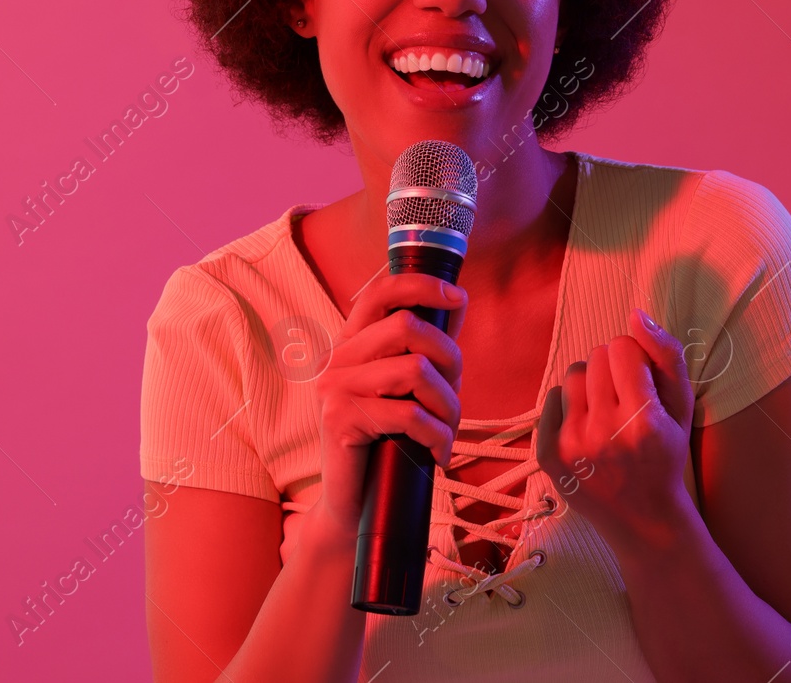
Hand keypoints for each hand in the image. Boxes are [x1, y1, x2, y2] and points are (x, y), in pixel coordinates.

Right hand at [310, 273, 465, 541]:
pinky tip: (439, 453)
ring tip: (448, 429)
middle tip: (455, 394)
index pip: (380, 291)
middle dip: (450, 359)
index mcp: (350, 342)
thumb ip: (422, 346)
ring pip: (415, 370)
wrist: (352, 505)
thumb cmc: (387, 442)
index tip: (457, 297)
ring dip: (448, 404)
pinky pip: (409, 415)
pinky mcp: (339, 421)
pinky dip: (438, 436)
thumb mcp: (404, 386)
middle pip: (408, 326)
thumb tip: (456, 300)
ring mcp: (333, 388)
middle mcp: (336, 358)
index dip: (421, 284)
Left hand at [536, 308, 695, 546]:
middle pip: (596, 357)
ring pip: (573, 374)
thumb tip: (636, 314)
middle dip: (613, 370)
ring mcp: (571, 445)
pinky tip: (587, 427)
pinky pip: (551, 398)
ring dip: (590, 385)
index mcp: (644, 420)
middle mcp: (604, 433)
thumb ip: (667, 355)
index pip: (623, 347)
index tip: (643, 385)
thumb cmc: (666, 455)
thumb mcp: (683, 407)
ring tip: (606, 412)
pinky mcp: (548, 454)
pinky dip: (568, 405)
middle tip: (625, 400)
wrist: (643, 520)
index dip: (635, 360)